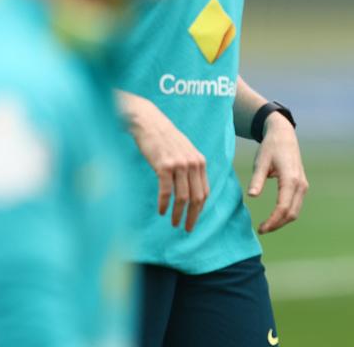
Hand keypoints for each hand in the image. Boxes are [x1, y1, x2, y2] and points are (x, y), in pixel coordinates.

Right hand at [124, 93, 207, 231]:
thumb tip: (191, 189)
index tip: (194, 220)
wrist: (149, 122)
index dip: (200, 209)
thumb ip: (189, 168)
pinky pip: (166, 191)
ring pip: (183, 197)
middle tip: (187, 229)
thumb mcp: (183, 152)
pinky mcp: (164, 166)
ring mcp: (180, 164)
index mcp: (200, 162)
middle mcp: (193, 163)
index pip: (205, 192)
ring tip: (174, 224)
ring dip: (178, 214)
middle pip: (197, 197)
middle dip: (193, 216)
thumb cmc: (164, 139)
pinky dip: (164, 204)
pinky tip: (161, 212)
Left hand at [247, 112, 307, 233]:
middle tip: (262, 229)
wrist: (284, 136)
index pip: (283, 207)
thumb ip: (257, 179)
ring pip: (295, 211)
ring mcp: (303, 185)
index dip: (272, 221)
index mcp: (290, 179)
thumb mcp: (260, 162)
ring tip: (266, 225)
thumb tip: (252, 196)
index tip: (260, 229)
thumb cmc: (270, 148)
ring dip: (282, 221)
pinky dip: (286, 214)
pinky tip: (274, 216)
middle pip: (292, 213)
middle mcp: (300, 184)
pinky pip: (296, 205)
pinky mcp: (301, 185)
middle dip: (277, 224)